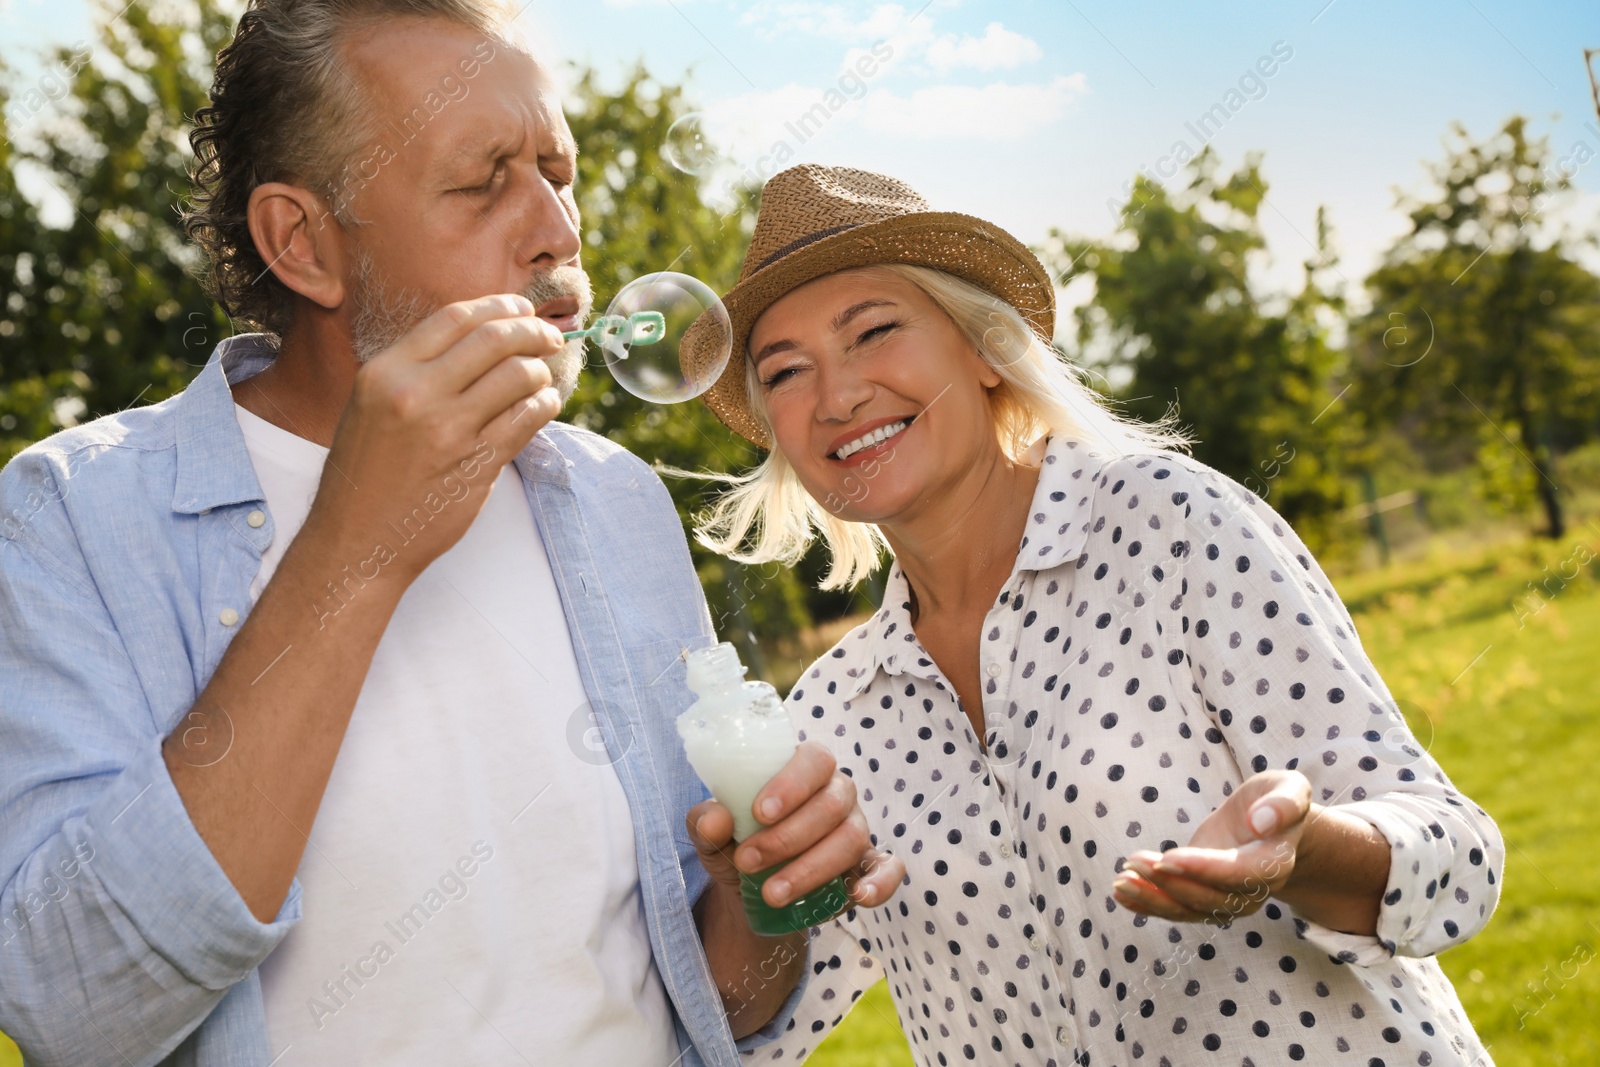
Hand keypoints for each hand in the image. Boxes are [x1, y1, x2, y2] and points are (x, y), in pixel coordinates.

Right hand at [308, 294, 565, 582]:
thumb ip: (416, 370)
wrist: (356, 539)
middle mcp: (415, 394)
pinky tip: (545, 404)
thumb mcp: (371, 405)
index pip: (454, 318)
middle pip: (494, 339)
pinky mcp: (477, 464)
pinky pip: (527, 419)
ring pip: (518, 376)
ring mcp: (448, 430)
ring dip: (541, 371)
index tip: (521, 309)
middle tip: (550, 338)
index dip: (497, 306)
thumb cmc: (365, 473)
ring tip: (543, 378)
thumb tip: (478, 337)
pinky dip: (545, 404)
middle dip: (532, 332)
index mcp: (385, 372)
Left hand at [687, 741, 904, 911]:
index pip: (813, 760)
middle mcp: (838, 793)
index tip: (759, 813)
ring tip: (772, 894)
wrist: (753, 888)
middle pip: (832, 804)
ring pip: (852, 839)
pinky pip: (888, 868)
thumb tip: (714, 819)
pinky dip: (879, 882)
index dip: (791, 785)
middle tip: (747, 861)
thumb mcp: (714, 835)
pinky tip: (858, 897)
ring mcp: (857, 828)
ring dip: (811, 868)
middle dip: (787, 837)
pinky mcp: (869, 866)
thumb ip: (706, 823)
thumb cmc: (738, 843)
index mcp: (805, 770)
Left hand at [1113, 769, 1309, 923]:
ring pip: (1190, 910)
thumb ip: (1286, 802)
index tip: (1168, 857)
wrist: (1271, 824)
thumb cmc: (1276, 800)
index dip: (1204, 869)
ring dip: (1153, 898)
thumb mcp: (1290, 788)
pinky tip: (1120, 895)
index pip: (1240, 874)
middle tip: (1135, 861)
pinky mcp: (1205, 896)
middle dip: (1170, 884)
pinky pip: (1177, 909)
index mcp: (1275, 862)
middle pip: (1211, 899)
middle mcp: (1253, 890)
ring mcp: (1229, 899)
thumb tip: (1263, 821)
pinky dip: (1148, 904)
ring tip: (1121, 880)